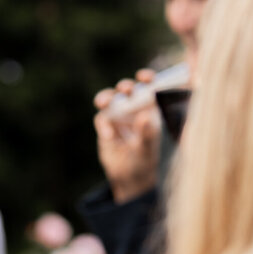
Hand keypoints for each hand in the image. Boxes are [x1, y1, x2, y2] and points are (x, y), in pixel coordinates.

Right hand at [92, 69, 161, 202]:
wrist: (128, 177)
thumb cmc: (144, 160)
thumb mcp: (147, 149)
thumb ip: (146, 134)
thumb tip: (144, 117)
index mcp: (150, 111)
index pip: (150, 89)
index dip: (148, 79)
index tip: (143, 77)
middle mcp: (134, 110)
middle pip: (128, 90)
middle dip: (125, 87)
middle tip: (124, 88)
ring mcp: (119, 116)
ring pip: (111, 100)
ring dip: (106, 97)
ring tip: (102, 102)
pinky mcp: (105, 125)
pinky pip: (102, 118)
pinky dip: (103, 124)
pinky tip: (108, 135)